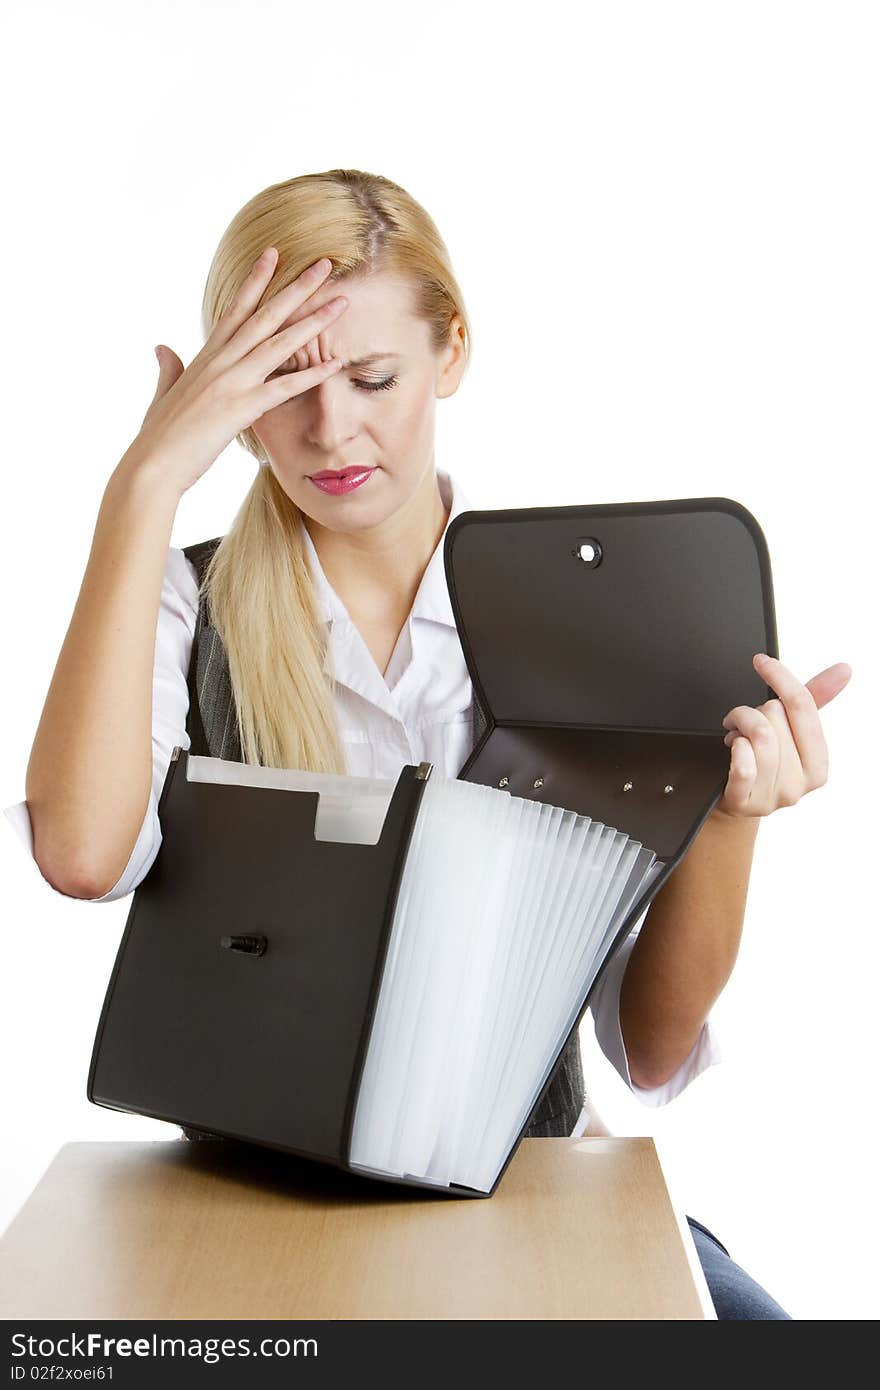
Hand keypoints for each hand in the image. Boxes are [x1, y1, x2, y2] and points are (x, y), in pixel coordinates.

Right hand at [126, 248, 349, 496]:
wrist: (152, 465)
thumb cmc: (159, 436)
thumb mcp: (164, 394)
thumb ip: (168, 369)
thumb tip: (162, 347)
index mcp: (205, 357)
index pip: (235, 309)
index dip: (256, 281)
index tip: (274, 254)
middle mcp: (220, 362)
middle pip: (264, 315)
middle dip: (296, 287)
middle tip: (324, 263)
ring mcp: (231, 382)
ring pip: (279, 342)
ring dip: (313, 321)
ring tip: (342, 302)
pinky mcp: (241, 408)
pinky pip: (285, 387)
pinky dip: (312, 375)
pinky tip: (337, 364)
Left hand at [714, 654, 852, 820]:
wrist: (734, 801)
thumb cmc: (762, 761)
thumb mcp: (788, 732)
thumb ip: (812, 700)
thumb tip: (844, 669)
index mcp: (818, 764)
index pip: (803, 707)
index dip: (781, 678)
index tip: (762, 661)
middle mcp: (800, 784)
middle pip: (775, 718)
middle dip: (751, 711)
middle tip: (742, 722)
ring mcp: (774, 796)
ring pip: (759, 736)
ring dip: (739, 725)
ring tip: (734, 733)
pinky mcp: (745, 802)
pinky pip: (744, 765)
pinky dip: (734, 748)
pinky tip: (732, 747)